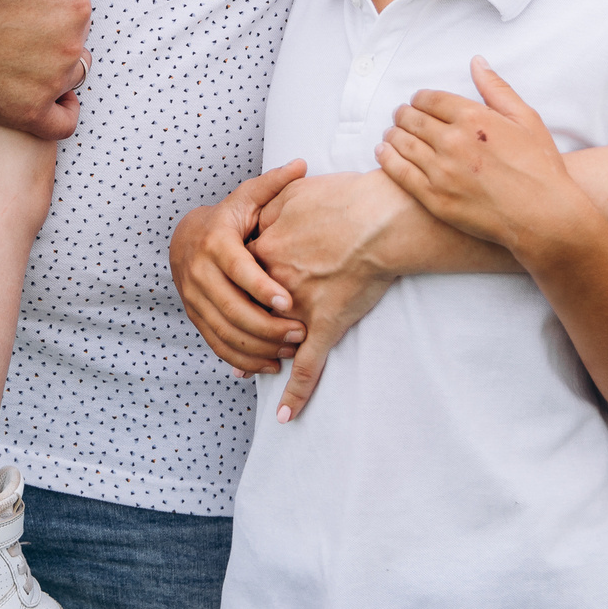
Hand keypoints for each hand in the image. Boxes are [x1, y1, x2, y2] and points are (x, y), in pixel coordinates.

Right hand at [0, 0, 90, 141]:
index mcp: (73, 2)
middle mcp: (71, 44)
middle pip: (74, 31)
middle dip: (53, 22)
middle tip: (15, 18)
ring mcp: (51, 82)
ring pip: (71, 73)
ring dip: (55, 63)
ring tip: (22, 54)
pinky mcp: (29, 114)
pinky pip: (63, 121)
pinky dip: (61, 112)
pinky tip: (49, 101)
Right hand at [170, 160, 309, 374]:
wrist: (184, 240)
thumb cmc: (226, 219)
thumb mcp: (246, 198)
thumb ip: (273, 184)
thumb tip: (302, 165)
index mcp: (215, 243)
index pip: (238, 270)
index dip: (261, 287)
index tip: (287, 301)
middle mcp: (200, 274)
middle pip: (232, 308)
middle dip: (268, 326)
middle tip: (301, 333)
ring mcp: (195, 300)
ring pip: (225, 332)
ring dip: (259, 347)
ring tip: (292, 351)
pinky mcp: (196, 318)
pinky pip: (217, 346)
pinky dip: (243, 360)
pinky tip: (270, 364)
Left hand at [247, 171, 431, 422]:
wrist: (376, 218)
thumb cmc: (341, 201)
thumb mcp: (294, 193)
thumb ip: (270, 199)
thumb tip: (259, 205)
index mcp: (264, 255)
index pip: (237, 279)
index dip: (235, 288)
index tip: (231, 293)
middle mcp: (275, 286)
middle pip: (247, 312)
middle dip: (243, 325)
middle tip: (241, 333)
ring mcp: (298, 312)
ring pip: (271, 343)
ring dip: (262, 358)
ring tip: (256, 370)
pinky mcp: (324, 329)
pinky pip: (308, 369)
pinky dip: (296, 394)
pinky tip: (286, 415)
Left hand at [377, 57, 592, 256]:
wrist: (543, 216)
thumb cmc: (539, 167)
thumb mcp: (526, 119)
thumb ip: (497, 88)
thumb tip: (477, 62)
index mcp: (474, 118)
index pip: (431, 99)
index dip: (420, 98)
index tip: (418, 101)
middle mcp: (452, 141)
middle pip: (412, 119)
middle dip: (404, 114)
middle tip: (401, 115)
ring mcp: (441, 171)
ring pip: (402, 143)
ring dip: (393, 133)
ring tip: (391, 132)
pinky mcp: (434, 198)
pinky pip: (400, 173)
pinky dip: (387, 158)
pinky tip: (383, 152)